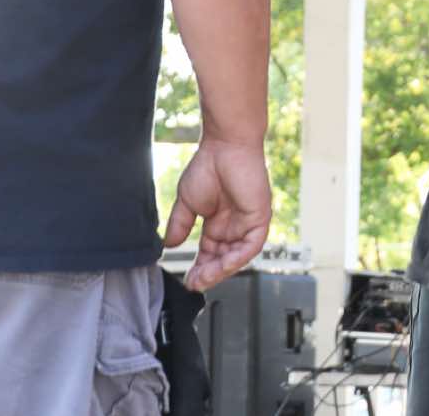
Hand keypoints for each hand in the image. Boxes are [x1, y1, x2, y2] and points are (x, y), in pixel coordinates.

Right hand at [166, 139, 271, 291]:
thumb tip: (169, 245)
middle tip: (194, 283)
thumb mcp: (188, 202)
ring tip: (204, 277)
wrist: (225, 145)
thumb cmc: (209, 165)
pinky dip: (238, 258)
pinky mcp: (260, 218)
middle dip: (209, 274)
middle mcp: (234, 226)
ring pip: (237, 257)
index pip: (210, 254)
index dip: (199, 269)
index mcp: (218, 223)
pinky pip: (252, 245)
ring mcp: (248, 223)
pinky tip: (223, 265)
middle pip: (223, 260)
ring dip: (221, 270)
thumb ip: (180, 225)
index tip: (187, 280)